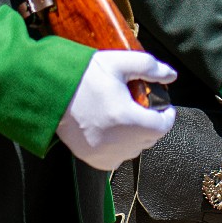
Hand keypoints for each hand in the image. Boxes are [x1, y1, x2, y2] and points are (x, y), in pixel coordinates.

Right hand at [56, 49, 176, 171]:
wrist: (50, 92)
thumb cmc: (83, 75)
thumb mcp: (118, 62)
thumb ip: (149, 67)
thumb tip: (171, 75)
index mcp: (127, 119)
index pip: (162, 127)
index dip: (167, 116)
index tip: (164, 107)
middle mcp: (117, 141)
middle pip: (149, 139)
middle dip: (152, 124)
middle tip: (144, 108)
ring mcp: (103, 152)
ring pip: (133, 151)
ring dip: (136, 137)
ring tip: (128, 119)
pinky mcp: (91, 157)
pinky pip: (115, 160)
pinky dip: (119, 149)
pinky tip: (113, 133)